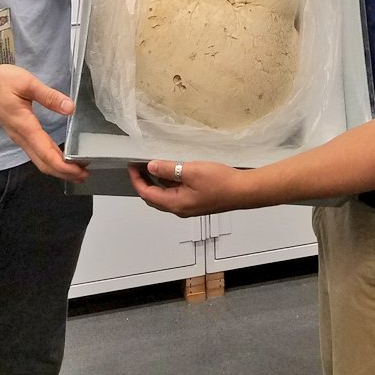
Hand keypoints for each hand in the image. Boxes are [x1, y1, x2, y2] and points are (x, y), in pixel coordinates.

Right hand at [0, 64, 88, 182]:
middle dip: (64, 173)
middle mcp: (21, 137)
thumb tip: (70, 108)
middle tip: (84, 175)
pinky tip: (59, 157)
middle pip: (43, 164)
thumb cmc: (1, 82)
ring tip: (76, 169)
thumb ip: (49, 96)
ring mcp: (19, 137)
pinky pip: (35, 153)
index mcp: (25, 127)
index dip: (64, 166)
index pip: (46, 153)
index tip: (81, 171)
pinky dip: (50, 159)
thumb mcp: (27, 83)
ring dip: (57, 168)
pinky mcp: (19, 134)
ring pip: (39, 160)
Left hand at [128, 159, 245, 216]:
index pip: (147, 194)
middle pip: (153, 198)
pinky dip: (168, 183)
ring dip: (156, 182)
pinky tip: (172, 170)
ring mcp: (188, 206)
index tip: (131, 165)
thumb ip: (169, 170)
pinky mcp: (196, 202)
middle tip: (139, 165)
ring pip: (164, 195)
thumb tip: (150, 167)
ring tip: (152, 165)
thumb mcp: (191, 171)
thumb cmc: (218, 181)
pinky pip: (175, 193)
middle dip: (143, 182)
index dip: (137, 180)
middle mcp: (179, 209)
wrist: (244, 191)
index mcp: (175, 203)